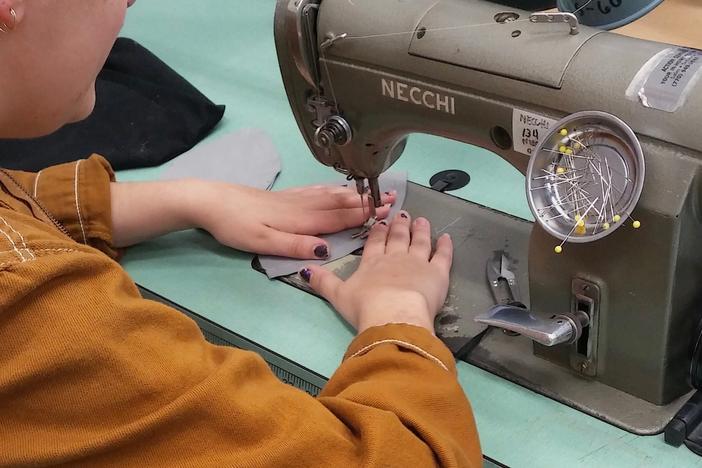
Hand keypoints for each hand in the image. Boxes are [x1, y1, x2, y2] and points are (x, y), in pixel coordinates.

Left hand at [192, 181, 395, 258]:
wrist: (210, 201)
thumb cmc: (234, 226)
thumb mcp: (263, 242)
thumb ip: (295, 245)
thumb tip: (326, 249)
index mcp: (301, 219)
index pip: (339, 217)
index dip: (364, 214)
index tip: (387, 210)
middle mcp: (302, 205)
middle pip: (340, 203)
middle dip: (366, 201)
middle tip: (391, 197)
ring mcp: (294, 198)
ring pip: (330, 195)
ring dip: (354, 194)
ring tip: (372, 191)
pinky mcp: (284, 195)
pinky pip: (316, 190)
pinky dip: (333, 188)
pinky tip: (336, 188)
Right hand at [300, 212, 452, 334]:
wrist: (393, 314)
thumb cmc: (365, 307)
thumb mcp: (338, 296)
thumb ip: (323, 282)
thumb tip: (304, 270)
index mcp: (372, 263)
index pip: (375, 243)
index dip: (378, 233)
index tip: (381, 223)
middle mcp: (395, 258)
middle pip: (398, 238)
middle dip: (400, 225)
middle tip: (403, 214)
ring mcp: (417, 263)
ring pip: (419, 241)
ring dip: (420, 230)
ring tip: (421, 220)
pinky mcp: (437, 272)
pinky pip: (442, 255)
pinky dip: (445, 245)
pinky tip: (446, 237)